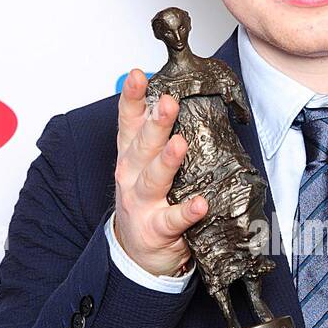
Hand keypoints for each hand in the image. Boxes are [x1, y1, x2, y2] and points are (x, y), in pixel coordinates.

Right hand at [113, 69, 207, 274]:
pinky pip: (174, 219)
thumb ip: (149, 134)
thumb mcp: (140, 165)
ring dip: (167, 161)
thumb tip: (164, 97)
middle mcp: (131, 177)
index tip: (138, 76)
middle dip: (155, 124)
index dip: (132, 98)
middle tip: (168, 103)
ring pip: (153, 179)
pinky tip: (199, 204)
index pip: (128, 122)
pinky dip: (187, 212)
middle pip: (142, 146)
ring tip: (179, 145)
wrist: (137, 252)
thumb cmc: (144, 202)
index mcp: (129, 156)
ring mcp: (142, 204)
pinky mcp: (156, 229)